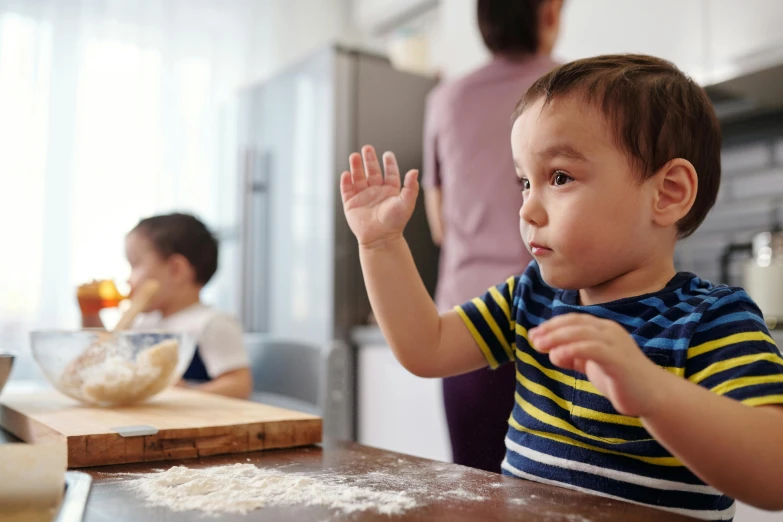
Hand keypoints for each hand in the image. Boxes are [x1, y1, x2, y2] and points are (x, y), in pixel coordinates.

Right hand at [340, 145, 418, 247]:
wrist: (380, 239)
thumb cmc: (395, 223)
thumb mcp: (406, 203)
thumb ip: (411, 187)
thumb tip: (415, 171)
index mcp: (390, 191)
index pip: (389, 173)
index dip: (389, 163)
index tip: (388, 154)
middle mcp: (376, 192)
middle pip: (372, 172)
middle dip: (369, 160)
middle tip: (367, 148)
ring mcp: (363, 197)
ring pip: (358, 178)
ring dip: (356, 167)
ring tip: (354, 156)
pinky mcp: (351, 204)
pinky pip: (347, 190)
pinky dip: (346, 182)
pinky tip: (346, 174)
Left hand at [528, 313, 672, 416]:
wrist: (652, 396)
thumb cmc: (620, 379)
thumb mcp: (591, 365)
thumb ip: (574, 357)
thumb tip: (553, 353)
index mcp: (603, 329)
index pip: (573, 320)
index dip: (552, 325)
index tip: (534, 334)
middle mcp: (609, 331)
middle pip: (575, 324)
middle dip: (551, 330)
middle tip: (533, 339)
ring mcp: (615, 344)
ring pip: (582, 333)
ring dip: (557, 338)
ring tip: (540, 346)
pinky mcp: (618, 359)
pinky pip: (592, 349)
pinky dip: (573, 350)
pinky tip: (557, 356)